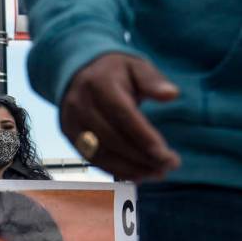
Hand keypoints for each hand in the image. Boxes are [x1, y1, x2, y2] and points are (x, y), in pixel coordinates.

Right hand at [61, 53, 180, 180]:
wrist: (78, 73)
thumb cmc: (114, 72)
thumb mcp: (135, 66)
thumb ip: (153, 80)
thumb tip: (171, 94)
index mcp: (98, 84)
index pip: (122, 115)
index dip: (143, 137)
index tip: (164, 153)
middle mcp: (80, 105)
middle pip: (112, 138)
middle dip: (141, 156)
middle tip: (169, 165)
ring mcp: (72, 122)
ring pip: (101, 154)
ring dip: (131, 168)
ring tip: (157, 173)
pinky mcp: (69, 136)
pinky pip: (93, 159)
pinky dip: (117, 170)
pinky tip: (138, 174)